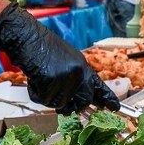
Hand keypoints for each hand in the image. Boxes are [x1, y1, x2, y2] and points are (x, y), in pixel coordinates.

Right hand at [0, 3, 120, 113]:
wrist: (28, 37)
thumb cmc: (42, 48)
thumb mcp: (65, 60)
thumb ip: (73, 78)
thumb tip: (76, 99)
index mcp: (82, 65)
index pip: (98, 85)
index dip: (107, 98)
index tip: (115, 108)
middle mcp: (79, 71)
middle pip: (83, 101)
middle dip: (71, 107)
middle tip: (60, 107)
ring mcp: (67, 76)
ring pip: (59, 103)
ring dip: (46, 96)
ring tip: (40, 79)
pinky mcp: (53, 80)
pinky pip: (44, 100)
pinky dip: (35, 93)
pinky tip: (33, 78)